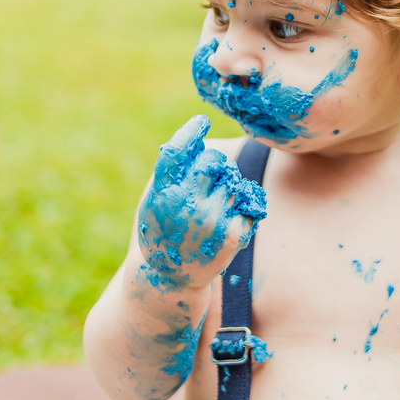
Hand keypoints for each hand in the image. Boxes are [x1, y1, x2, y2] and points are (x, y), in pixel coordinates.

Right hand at [136, 115, 266, 291]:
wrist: (169, 278)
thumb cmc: (162, 231)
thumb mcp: (153, 201)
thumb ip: (170, 172)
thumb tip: (196, 139)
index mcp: (162, 193)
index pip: (176, 151)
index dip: (190, 131)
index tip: (202, 121)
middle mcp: (186, 204)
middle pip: (213, 160)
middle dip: (215, 163)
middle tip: (209, 177)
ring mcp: (211, 220)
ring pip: (234, 181)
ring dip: (228, 185)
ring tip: (214, 204)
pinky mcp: (233, 235)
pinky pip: (247, 203)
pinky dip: (240, 207)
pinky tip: (226, 220)